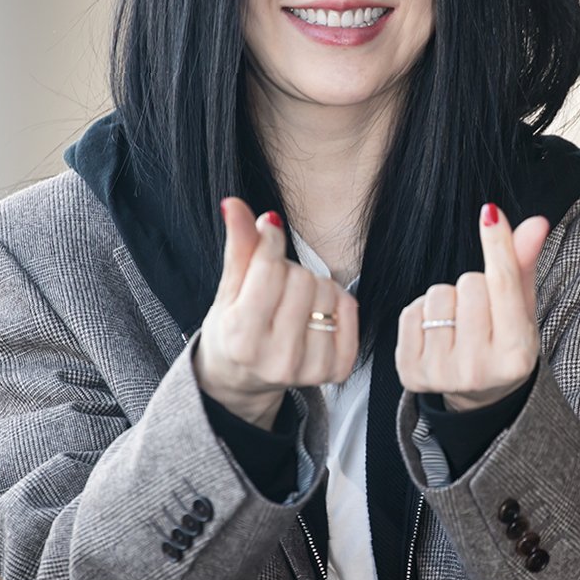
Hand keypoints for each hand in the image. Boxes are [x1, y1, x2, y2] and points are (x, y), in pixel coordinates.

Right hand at [194, 198, 358, 428]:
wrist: (244, 375)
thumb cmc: (234, 327)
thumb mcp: (229, 288)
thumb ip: (237, 246)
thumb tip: (233, 204)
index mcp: (241, 338)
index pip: (269, 270)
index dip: (270, 239)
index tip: (268, 231)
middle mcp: (276, 359)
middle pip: (302, 279)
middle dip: (289, 270)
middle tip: (276, 285)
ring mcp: (309, 369)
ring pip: (328, 291)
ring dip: (313, 285)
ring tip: (293, 300)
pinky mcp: (336, 371)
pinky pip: (350, 309)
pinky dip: (337, 301)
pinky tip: (316, 312)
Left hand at [395, 204, 549, 411]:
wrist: (478, 392)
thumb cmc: (503, 340)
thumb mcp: (521, 308)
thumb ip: (524, 265)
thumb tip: (536, 222)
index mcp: (516, 355)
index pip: (503, 285)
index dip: (497, 245)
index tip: (490, 214)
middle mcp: (480, 370)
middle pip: (468, 284)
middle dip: (473, 287)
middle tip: (480, 313)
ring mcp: (442, 375)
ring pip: (437, 296)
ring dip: (447, 300)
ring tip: (458, 323)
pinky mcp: (411, 374)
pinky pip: (410, 312)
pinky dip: (422, 313)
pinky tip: (436, 334)